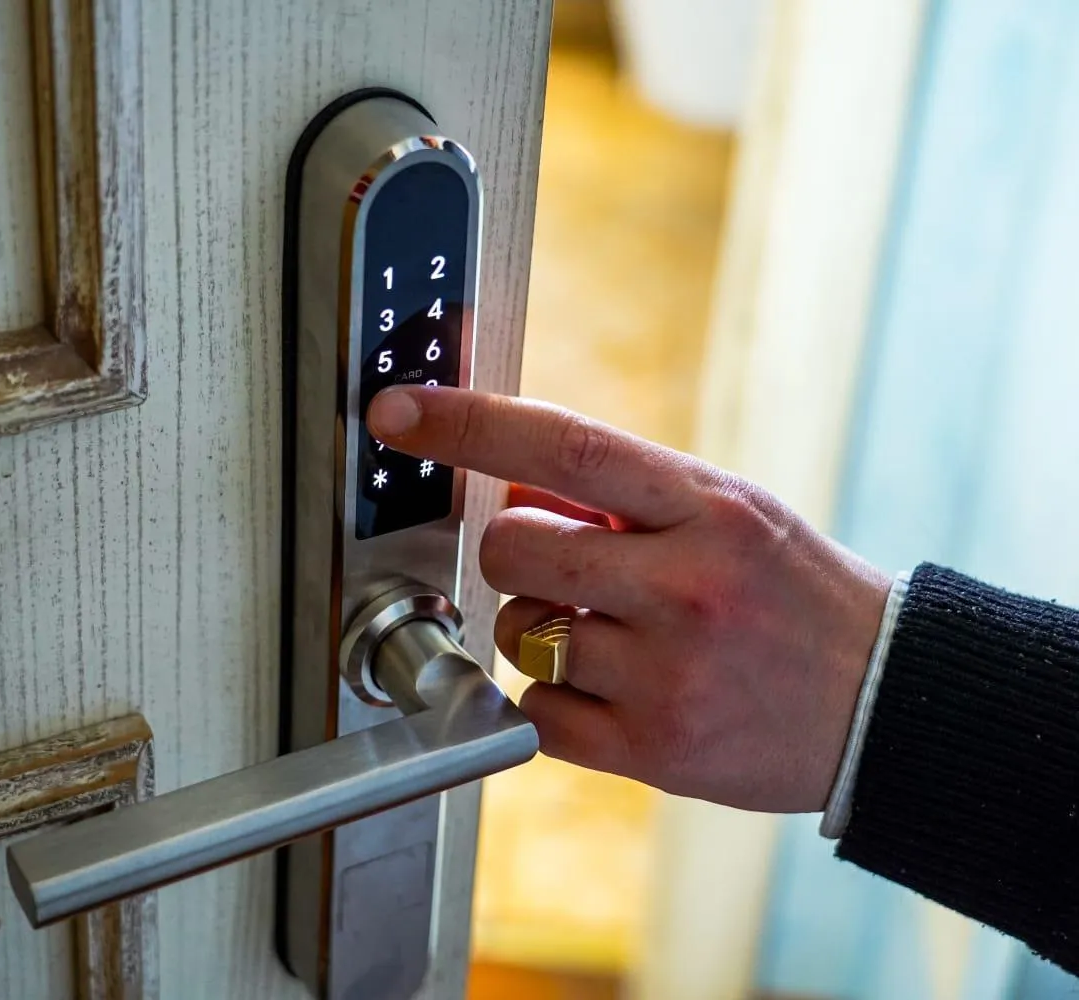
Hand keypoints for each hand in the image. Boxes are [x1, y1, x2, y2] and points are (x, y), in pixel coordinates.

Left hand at [367, 386, 890, 812]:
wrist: (884, 704)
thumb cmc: (793, 596)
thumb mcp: (730, 513)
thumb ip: (622, 496)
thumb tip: (506, 480)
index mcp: (708, 507)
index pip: (564, 444)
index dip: (467, 421)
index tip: (398, 411)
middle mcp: (685, 584)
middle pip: (510, 544)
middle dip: (515, 551)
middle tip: (567, 568)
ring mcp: (667, 671)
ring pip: (518, 632)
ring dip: (541, 630)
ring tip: (617, 638)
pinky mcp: (653, 749)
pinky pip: (533, 712)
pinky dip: (553, 701)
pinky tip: (614, 691)